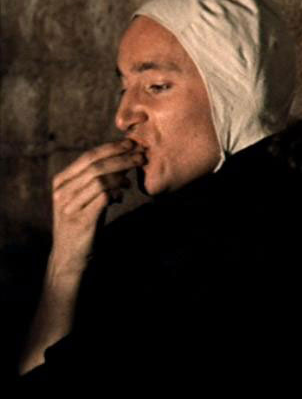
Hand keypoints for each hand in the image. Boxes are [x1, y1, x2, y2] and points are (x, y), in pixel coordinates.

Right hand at [49, 139, 145, 276]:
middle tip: (142, 156)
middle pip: (96, 166)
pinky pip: (103, 198)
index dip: (112, 148)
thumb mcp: (86, 198)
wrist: (71, 255)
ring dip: (121, 175)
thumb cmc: (84, 222)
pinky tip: (122, 195)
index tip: (132, 143)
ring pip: (99, 180)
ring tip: (132, 178)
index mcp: (62, 181)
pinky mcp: (81, 219)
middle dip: (122, 158)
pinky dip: (116, 192)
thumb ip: (98, 179)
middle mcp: (62, 191)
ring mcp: (69, 205)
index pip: (88, 157)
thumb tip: (123, 159)